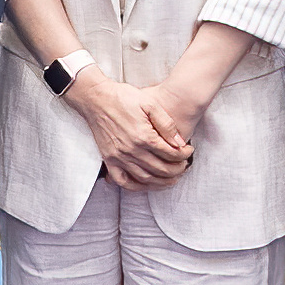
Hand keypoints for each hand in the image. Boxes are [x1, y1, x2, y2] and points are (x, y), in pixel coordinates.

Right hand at [67, 69, 190, 189]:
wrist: (96, 98)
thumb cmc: (123, 98)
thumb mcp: (150, 104)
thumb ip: (166, 124)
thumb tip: (180, 142)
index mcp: (144, 136)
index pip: (170, 154)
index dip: (184, 155)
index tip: (188, 150)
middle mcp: (131, 150)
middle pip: (161, 169)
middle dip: (177, 169)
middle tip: (184, 165)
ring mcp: (119, 157)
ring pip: (145, 178)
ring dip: (162, 182)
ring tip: (172, 178)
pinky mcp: (108, 159)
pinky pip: (123, 181)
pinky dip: (136, 186)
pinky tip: (146, 184)